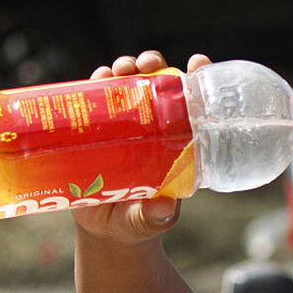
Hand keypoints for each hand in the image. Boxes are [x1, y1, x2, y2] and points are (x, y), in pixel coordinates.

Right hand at [71, 50, 212, 243]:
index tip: (198, 63)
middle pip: (156, 87)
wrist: (106, 229)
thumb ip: (156, 215)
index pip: (190, 106)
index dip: (196, 81)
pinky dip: (94, 86)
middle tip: (148, 64)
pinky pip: (94, 102)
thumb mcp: (150, 221)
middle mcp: (152, 130)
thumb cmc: (138, 223)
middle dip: (154, 66)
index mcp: (175, 145)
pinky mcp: (96, 131)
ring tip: (120, 70)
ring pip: (125, 88)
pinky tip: (96, 79)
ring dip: (124, 70)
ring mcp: (123, 128)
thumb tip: (162, 207)